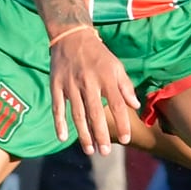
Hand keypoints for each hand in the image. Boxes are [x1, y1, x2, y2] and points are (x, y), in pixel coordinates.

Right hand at [48, 25, 139, 154]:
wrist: (70, 36)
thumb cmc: (97, 54)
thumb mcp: (116, 65)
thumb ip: (125, 86)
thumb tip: (135, 105)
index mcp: (106, 77)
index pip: (117, 104)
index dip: (123, 123)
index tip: (127, 140)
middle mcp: (88, 82)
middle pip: (96, 113)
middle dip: (101, 135)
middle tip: (105, 153)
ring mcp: (71, 85)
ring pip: (77, 114)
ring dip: (83, 134)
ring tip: (90, 150)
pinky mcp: (56, 85)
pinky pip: (58, 107)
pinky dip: (59, 123)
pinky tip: (63, 137)